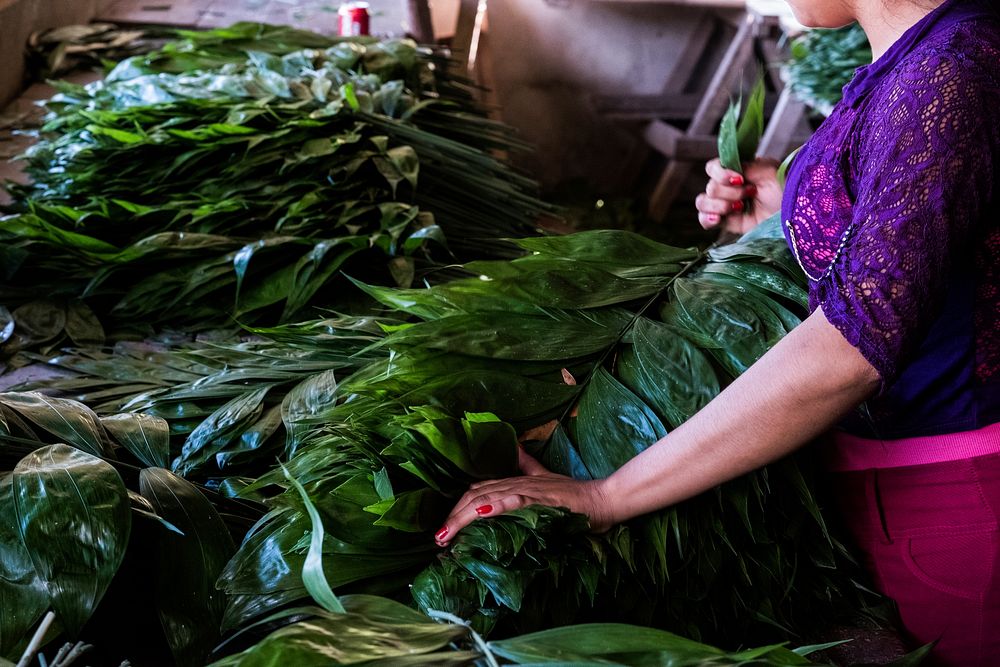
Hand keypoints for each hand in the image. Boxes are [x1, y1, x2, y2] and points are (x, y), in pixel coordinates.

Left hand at [434, 447, 615, 546]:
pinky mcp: (542, 498)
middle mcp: (517, 483)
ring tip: (446, 535)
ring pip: (487, 499)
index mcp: (515, 482)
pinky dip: (495, 505)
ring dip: (463, 516)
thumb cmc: (575, 498)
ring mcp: (528, 489)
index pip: (477, 492)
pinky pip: (515, 499)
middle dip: (453, 517)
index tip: (443, 529)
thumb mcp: (545, 481)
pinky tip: (480, 512)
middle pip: (475, 496)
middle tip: (438, 539)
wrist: (603, 499)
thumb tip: (516, 449)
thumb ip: (528, 466)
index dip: (458, 508)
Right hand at [696, 158, 781, 234]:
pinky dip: (707, 218)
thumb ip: (745, 166)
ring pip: (702, 202)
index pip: (713, 168)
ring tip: (738, 208)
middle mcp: (729, 186)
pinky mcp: (727, 222)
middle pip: (710, 187)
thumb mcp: (769, 171)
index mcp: (737, 170)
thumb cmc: (786, 189)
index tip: (739, 178)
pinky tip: (718, 219)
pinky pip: (704, 220)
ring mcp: (725, 205)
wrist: (793, 214)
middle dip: (729, 192)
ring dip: (718, 205)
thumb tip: (728, 169)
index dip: (720, 173)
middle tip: (750, 193)